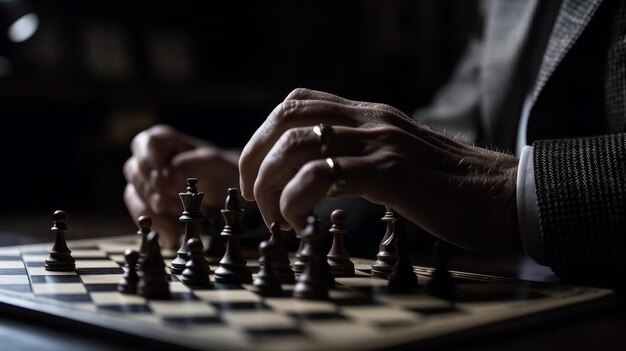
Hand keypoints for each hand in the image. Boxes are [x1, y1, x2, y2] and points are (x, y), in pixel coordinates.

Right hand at [123, 124, 239, 247]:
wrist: (229, 193)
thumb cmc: (223, 171)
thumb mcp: (214, 164)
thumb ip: (192, 165)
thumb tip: (171, 174)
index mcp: (164, 140)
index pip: (147, 144)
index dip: (152, 163)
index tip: (166, 181)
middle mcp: (150, 158)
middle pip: (135, 170)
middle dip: (149, 189)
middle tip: (163, 205)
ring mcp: (146, 182)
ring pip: (133, 194)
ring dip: (150, 212)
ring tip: (169, 227)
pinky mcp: (148, 204)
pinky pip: (142, 214)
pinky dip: (155, 226)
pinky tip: (171, 237)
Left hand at [239, 88, 519, 250]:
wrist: (504, 196)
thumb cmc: (448, 187)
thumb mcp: (396, 158)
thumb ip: (360, 155)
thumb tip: (318, 173)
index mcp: (369, 115)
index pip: (297, 103)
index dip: (264, 135)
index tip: (258, 173)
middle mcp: (370, 120)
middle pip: (285, 118)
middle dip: (254, 158)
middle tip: (252, 197)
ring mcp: (380, 142)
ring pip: (296, 145)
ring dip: (269, 183)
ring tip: (273, 217)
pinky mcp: (390, 172)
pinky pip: (322, 176)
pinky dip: (294, 200)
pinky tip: (298, 222)